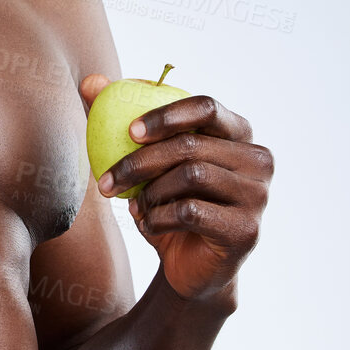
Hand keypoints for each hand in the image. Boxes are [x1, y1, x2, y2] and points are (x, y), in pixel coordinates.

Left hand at [80, 78, 272, 302]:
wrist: (189, 267)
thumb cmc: (169, 205)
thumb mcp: (143, 164)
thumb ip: (117, 121)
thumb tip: (91, 82)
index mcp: (239, 133)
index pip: (207, 106)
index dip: (166, 116)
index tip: (129, 132)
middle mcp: (258, 160)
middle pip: (191, 145)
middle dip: (139, 162)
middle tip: (107, 181)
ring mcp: (258, 196)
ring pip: (191, 176)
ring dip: (150, 193)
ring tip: (137, 206)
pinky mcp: (246, 230)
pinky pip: (190, 212)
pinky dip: (158, 219)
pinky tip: (149, 225)